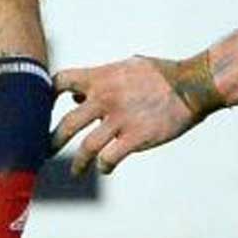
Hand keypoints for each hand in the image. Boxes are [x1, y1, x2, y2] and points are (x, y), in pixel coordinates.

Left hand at [51, 56, 214, 175]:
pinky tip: (105, 167)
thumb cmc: (163, 73)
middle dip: (51, 142)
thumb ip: (101, 79)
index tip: (43, 111)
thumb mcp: (129, 66)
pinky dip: (104, 166)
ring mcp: (120, 119)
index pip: (59, 82)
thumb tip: (77, 95)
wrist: (194, 85)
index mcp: (102, 77)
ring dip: (78, 163)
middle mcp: (106, 98)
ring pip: (86, 148)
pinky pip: (109, 159)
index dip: (46, 96)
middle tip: (45, 152)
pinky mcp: (136, 138)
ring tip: (76, 171)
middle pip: (67, 124)